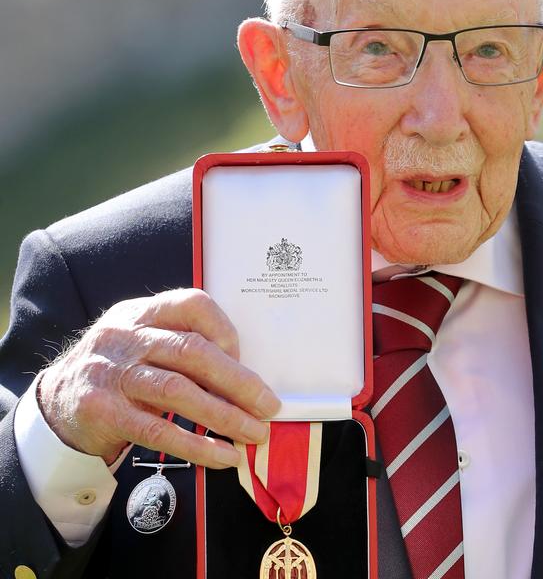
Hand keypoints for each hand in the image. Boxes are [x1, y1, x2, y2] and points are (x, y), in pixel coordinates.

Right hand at [37, 288, 279, 467]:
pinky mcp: (103, 412)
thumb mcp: (143, 340)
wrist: (55, 402)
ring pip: (178, 392)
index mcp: (143, 313)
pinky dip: (197, 445)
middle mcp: (126, 337)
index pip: (193, 304)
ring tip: (255, 433)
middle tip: (269, 406)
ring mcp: (113, 374)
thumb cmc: (119, 369)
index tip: (244, 357)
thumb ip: (183, 343)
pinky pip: (158, 430)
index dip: (225, 329)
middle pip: (192, 352)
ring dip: (225, 416)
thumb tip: (245, 374)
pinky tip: (223, 455)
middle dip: (239, 381)